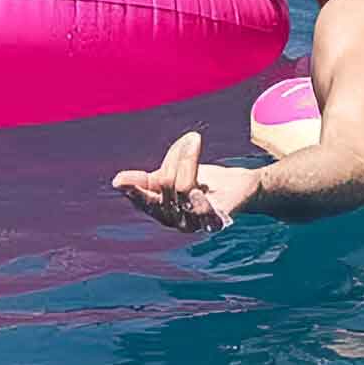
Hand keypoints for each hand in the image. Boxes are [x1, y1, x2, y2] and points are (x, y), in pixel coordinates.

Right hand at [113, 130, 260, 233]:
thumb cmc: (208, 182)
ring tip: (194, 141)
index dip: (134, 191)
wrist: (245, 187)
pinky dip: (198, 186)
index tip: (120, 180)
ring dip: (187, 158)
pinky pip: (203, 206)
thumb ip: (151, 180)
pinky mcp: (219, 220)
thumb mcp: (176, 176)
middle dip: (175, 158)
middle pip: (166, 186)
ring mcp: (198, 224)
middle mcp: (180, 223)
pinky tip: (200, 180)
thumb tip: (118, 182)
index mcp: (166, 213)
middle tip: (190, 140)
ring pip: (183, 187)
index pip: (145, 202)